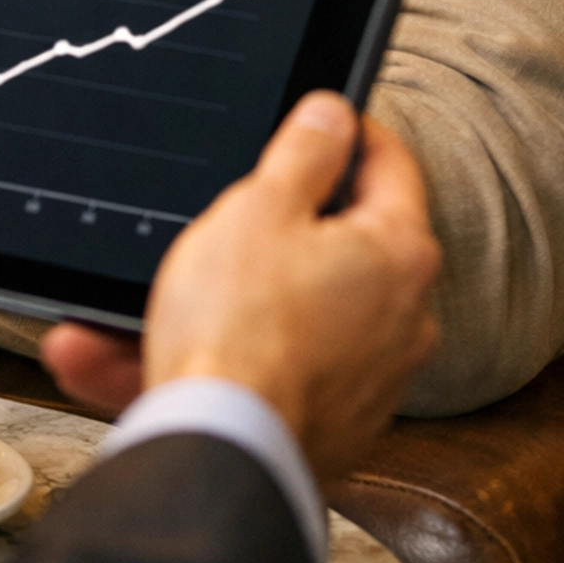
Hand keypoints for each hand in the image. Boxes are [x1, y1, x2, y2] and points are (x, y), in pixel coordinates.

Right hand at [41, 94, 441, 484]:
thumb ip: (304, 152)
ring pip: (302, 314)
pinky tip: (162, 352)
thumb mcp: (259, 208)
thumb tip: (332, 113)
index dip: (350, 131)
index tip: (322, 121)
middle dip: (285, 225)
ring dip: (237, 302)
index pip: (390, 162)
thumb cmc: (239, 329)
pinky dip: (234, 359)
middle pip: (347, 242)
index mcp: (398, 251)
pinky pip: (282, 371)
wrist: (222, 449)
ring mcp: (375, 378)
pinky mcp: (337, 426)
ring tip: (156, 302)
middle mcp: (406, 316)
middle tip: (234, 213)